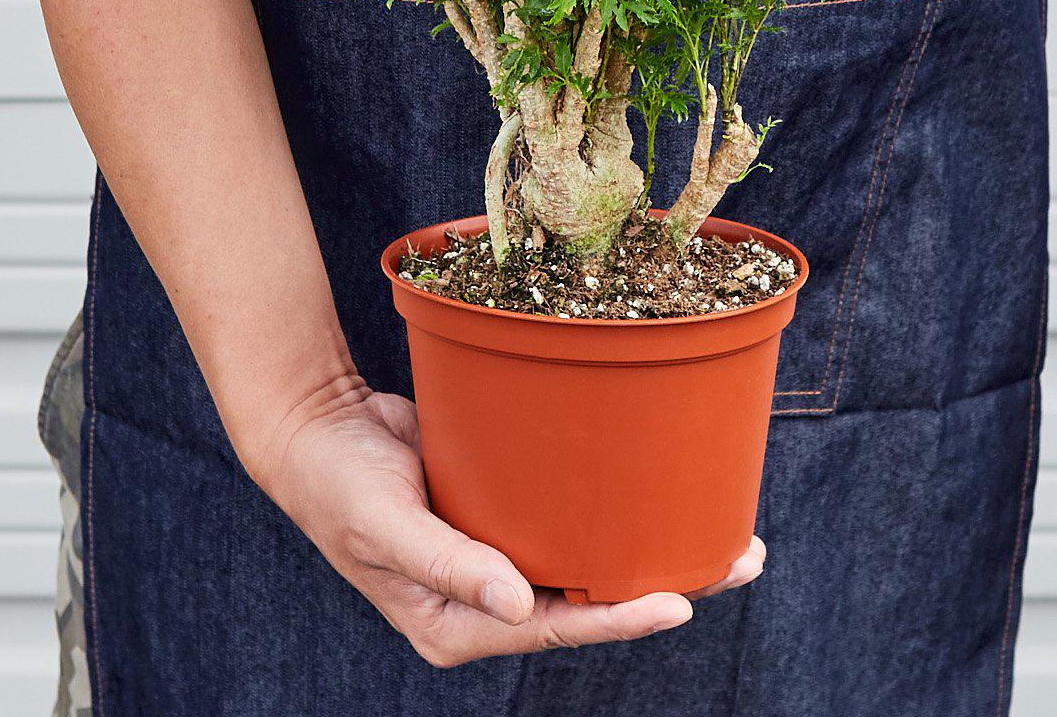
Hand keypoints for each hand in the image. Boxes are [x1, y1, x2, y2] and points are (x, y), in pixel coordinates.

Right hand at [249, 385, 762, 665]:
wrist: (316, 427)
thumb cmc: (339, 485)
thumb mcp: (385, 525)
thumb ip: (449, 565)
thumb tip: (519, 606)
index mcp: (460, 624)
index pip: (556, 629)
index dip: (619, 619)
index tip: (681, 601)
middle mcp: (491, 597)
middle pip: (590, 601)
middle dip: (665, 583)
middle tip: (740, 559)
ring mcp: (500, 553)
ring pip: (590, 557)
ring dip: (653, 544)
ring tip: (728, 532)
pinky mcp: (505, 506)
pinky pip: (569, 513)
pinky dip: (614, 505)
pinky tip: (660, 487)